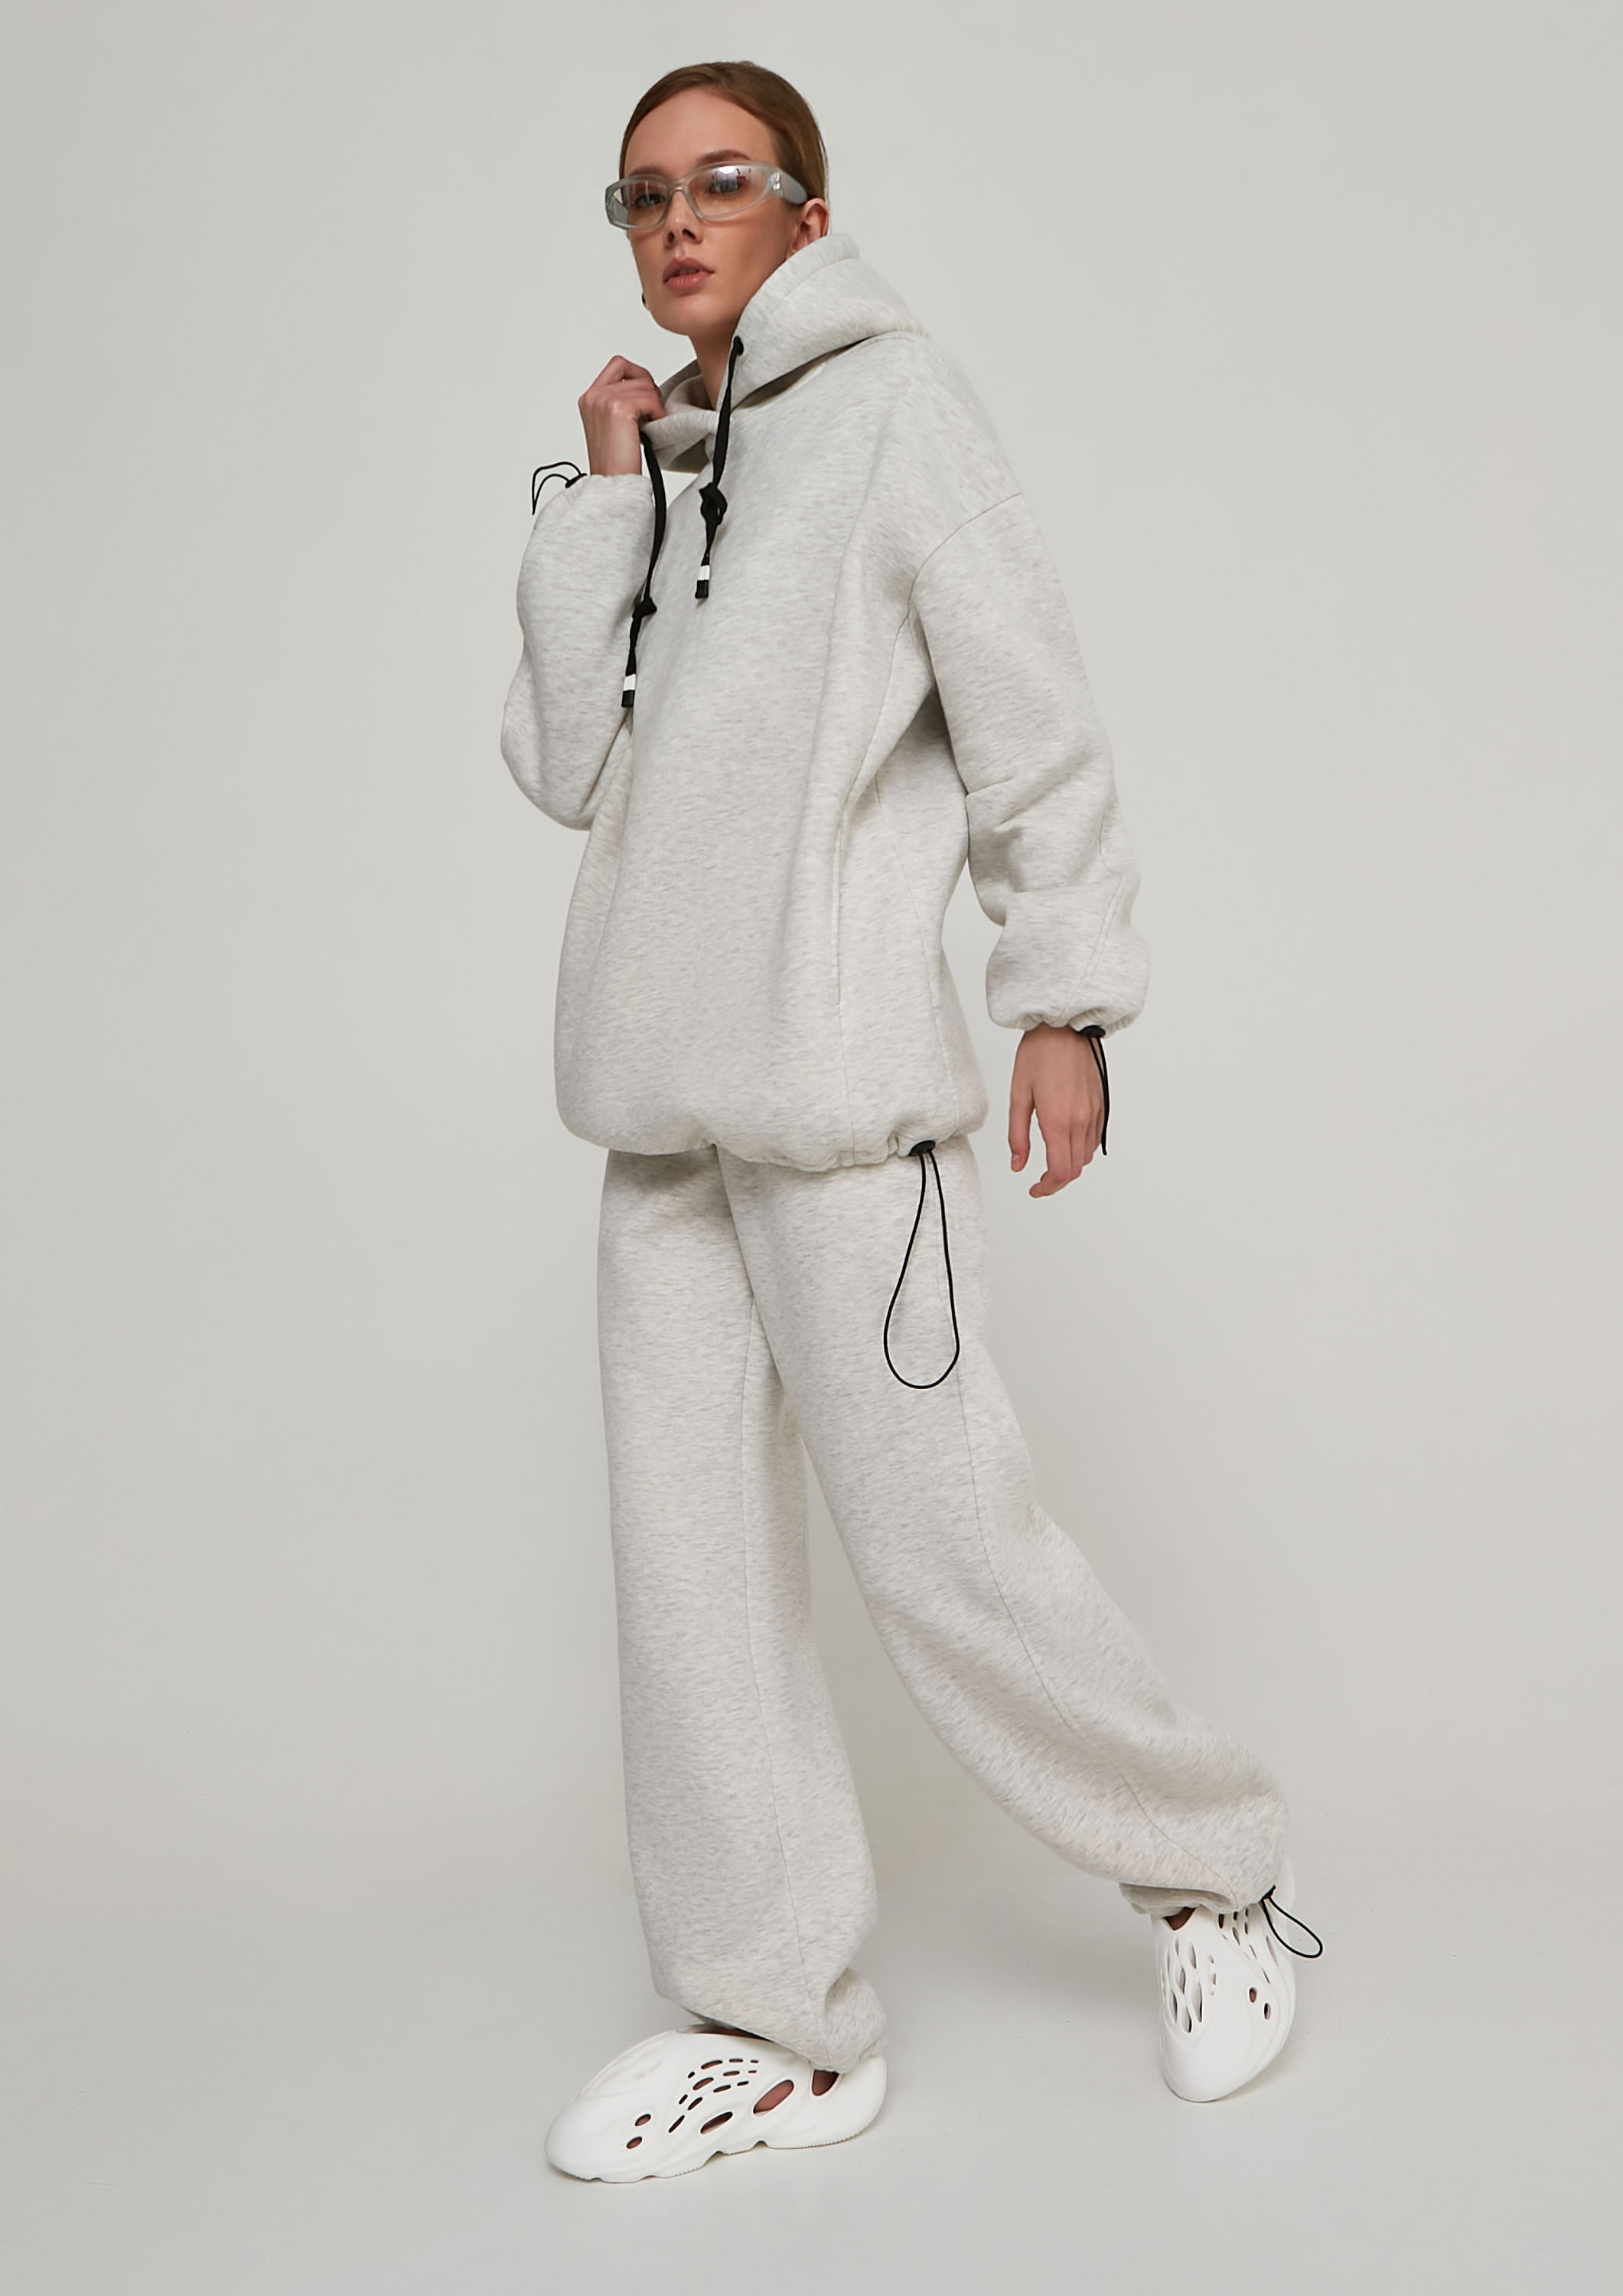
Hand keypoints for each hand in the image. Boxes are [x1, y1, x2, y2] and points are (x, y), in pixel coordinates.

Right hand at [579, 355, 666, 475]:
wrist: (611, 482)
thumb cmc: (615, 461)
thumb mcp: (613, 425)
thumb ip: (621, 402)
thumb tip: (647, 387)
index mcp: (589, 398)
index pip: (618, 365)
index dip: (638, 375)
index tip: (646, 397)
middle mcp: (593, 396)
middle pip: (633, 372)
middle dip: (648, 390)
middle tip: (651, 412)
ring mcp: (604, 399)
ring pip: (644, 385)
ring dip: (653, 405)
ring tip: (650, 425)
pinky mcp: (618, 407)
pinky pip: (650, 398)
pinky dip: (656, 413)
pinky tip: (652, 429)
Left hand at [1009, 1025, 1104, 1195]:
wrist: (1065, 1027)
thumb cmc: (1039, 1054)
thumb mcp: (1018, 1095)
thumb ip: (1018, 1135)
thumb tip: (1018, 1165)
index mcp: (1057, 1120)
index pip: (1060, 1172)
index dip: (1048, 1188)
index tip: (1035, 1189)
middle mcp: (1080, 1121)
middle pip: (1075, 1169)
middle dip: (1057, 1181)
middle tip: (1039, 1180)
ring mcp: (1094, 1114)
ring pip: (1086, 1157)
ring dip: (1069, 1165)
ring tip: (1051, 1160)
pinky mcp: (1101, 1106)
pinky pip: (1094, 1139)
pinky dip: (1081, 1149)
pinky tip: (1065, 1141)